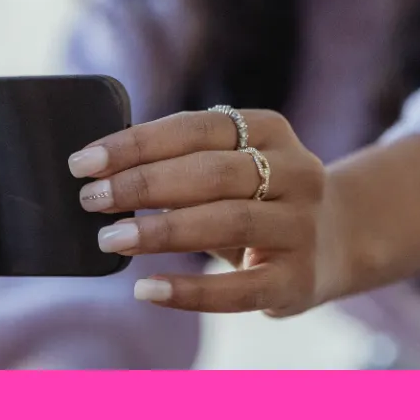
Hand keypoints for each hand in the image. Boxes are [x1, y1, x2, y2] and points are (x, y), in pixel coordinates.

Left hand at [67, 108, 348, 316]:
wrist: (335, 241)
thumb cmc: (257, 197)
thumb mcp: (233, 164)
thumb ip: (182, 162)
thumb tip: (100, 173)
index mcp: (270, 129)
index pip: (195, 128)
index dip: (136, 144)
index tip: (84, 162)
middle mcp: (296, 171)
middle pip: (211, 172)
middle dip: (143, 185)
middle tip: (91, 200)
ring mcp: (301, 226)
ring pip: (226, 222)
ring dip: (160, 230)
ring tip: (110, 239)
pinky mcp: (298, 280)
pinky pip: (238, 288)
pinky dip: (189, 291)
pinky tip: (147, 289)